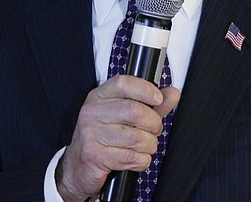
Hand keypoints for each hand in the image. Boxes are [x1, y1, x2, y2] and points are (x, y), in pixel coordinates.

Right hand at [55, 75, 179, 201]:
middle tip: (154, 131)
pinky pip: (130, 157)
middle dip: (153, 124)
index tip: (158, 99)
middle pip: (135, 111)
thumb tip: (172, 93)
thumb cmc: (104, 138)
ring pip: (136, 137)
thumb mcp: (125, 116)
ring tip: (145, 147)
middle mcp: (92, 112)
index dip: (145, 90)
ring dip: (149, 145)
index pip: (124, 83)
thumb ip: (151, 105)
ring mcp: (90, 134)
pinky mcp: (93, 156)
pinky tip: (136, 159)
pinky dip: (141, 161)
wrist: (77, 168)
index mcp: (99, 96)